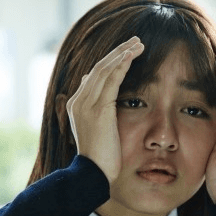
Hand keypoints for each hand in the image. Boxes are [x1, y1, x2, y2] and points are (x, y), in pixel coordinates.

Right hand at [66, 36, 143, 182]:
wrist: (93, 174)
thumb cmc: (101, 157)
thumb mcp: (97, 129)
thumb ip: (96, 107)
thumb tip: (92, 84)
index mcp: (77, 104)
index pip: (95, 75)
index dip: (111, 61)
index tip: (128, 52)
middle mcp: (78, 101)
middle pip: (99, 67)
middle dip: (118, 52)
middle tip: (136, 41)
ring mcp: (85, 104)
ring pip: (104, 69)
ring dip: (122, 53)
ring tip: (138, 43)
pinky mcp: (98, 109)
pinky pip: (110, 79)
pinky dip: (122, 64)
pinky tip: (133, 55)